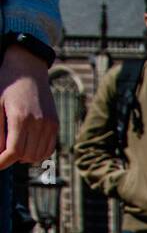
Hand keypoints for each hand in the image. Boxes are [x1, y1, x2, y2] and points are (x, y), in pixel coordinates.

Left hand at [0, 44, 57, 170]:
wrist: (27, 70)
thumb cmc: (5, 85)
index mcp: (21, 117)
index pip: (14, 151)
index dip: (3, 162)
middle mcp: (39, 123)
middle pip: (27, 156)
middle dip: (12, 158)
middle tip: (2, 151)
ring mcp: (50, 124)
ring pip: (38, 155)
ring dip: (25, 157)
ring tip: (14, 148)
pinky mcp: (55, 124)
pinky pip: (48, 149)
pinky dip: (37, 153)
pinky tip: (27, 146)